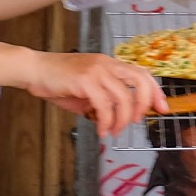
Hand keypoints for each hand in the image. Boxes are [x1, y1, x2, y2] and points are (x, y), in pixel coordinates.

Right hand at [23, 52, 167, 134]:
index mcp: (109, 64)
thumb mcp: (85, 91)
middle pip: (140, 80)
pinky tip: (102, 130)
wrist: (34, 70)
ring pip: (123, 97)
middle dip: (145, 103)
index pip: (141, 73)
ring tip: (114, 131)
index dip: (155, 91)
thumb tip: (114, 119)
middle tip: (139, 121)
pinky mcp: (85, 80)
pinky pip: (104, 105)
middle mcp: (106, 64)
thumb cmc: (57, 81)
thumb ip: (102, 101)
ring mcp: (96, 70)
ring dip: (123, 120)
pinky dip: (107, 122)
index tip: (162, 108)